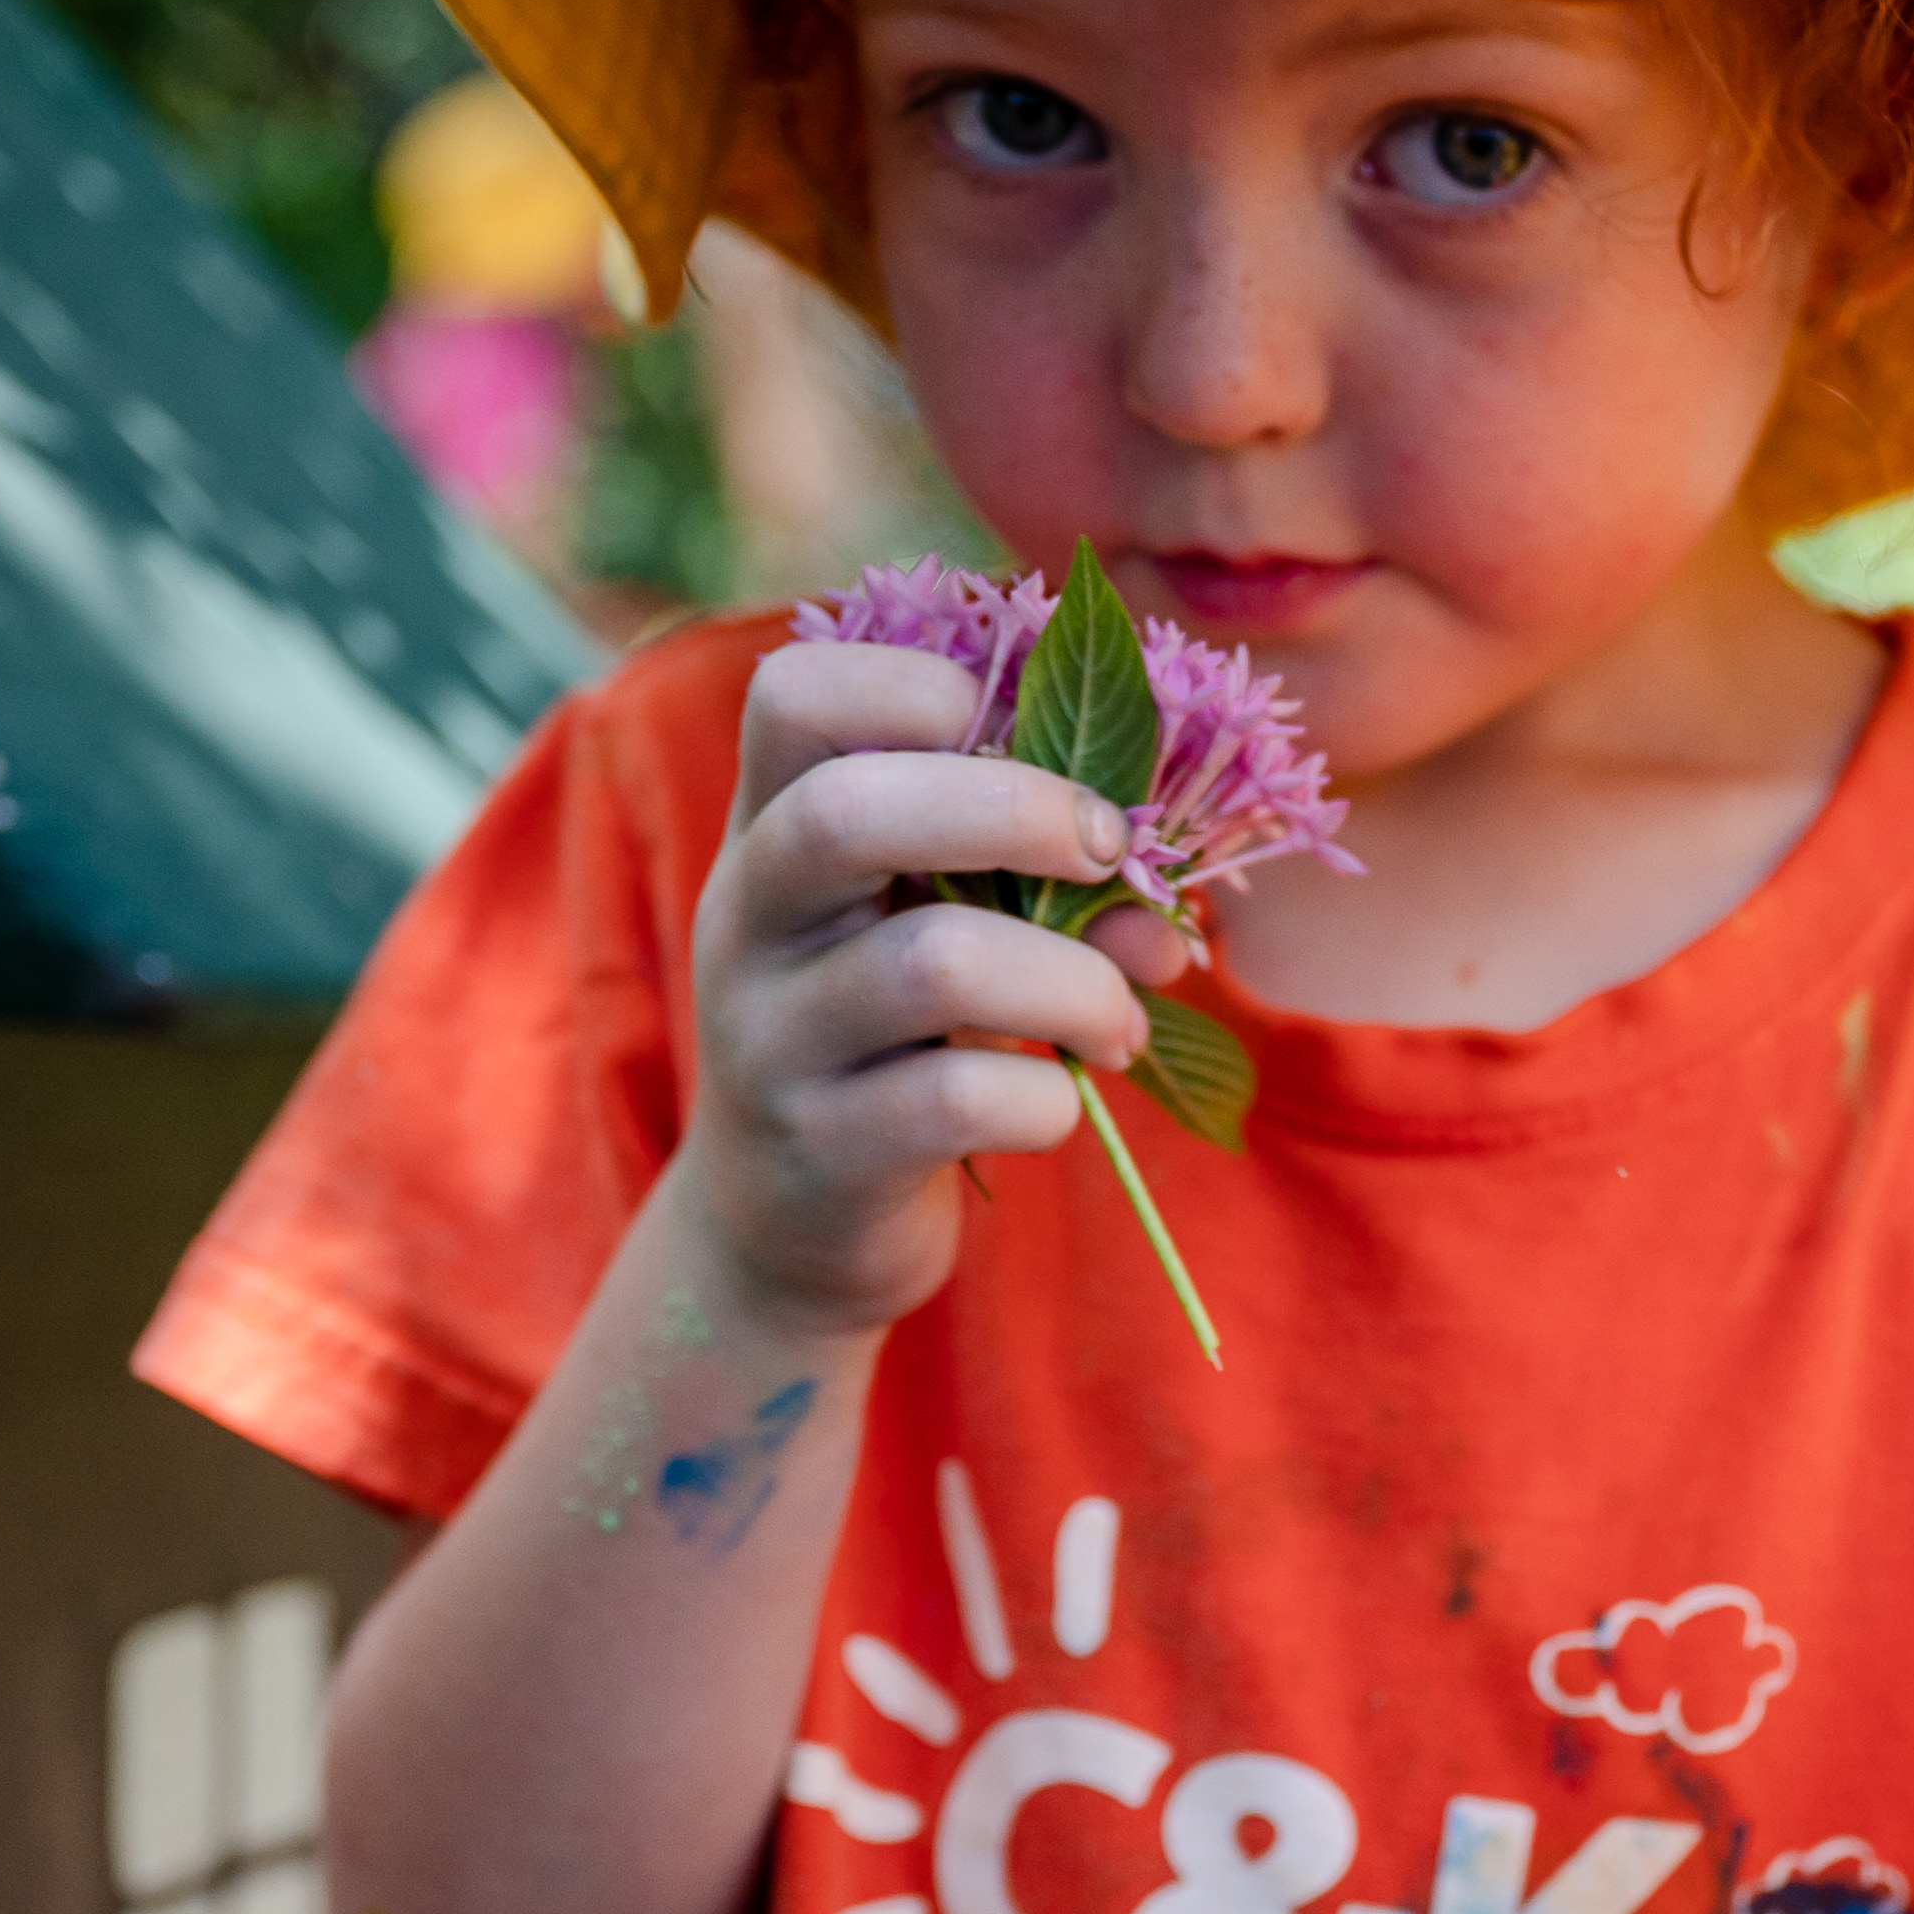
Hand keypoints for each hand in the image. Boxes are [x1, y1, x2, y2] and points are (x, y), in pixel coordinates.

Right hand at [684, 638, 1206, 1337]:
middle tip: (1111, 853)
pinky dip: (1049, 1097)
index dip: (915, 683)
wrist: (788, 1230)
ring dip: (1076, 981)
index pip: (793, 694)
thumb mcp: (932, 931)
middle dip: (1019, 809)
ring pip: (935, 963)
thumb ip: (1033, 885)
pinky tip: (1061, 1103)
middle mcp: (749, 920)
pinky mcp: (824, 1151)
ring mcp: (773, 1039)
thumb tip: (1163, 903)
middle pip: (850, 810)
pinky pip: (960, 1100)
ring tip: (1117, 1020)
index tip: (1019, 732)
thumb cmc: (891, 1041)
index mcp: (771, 830)